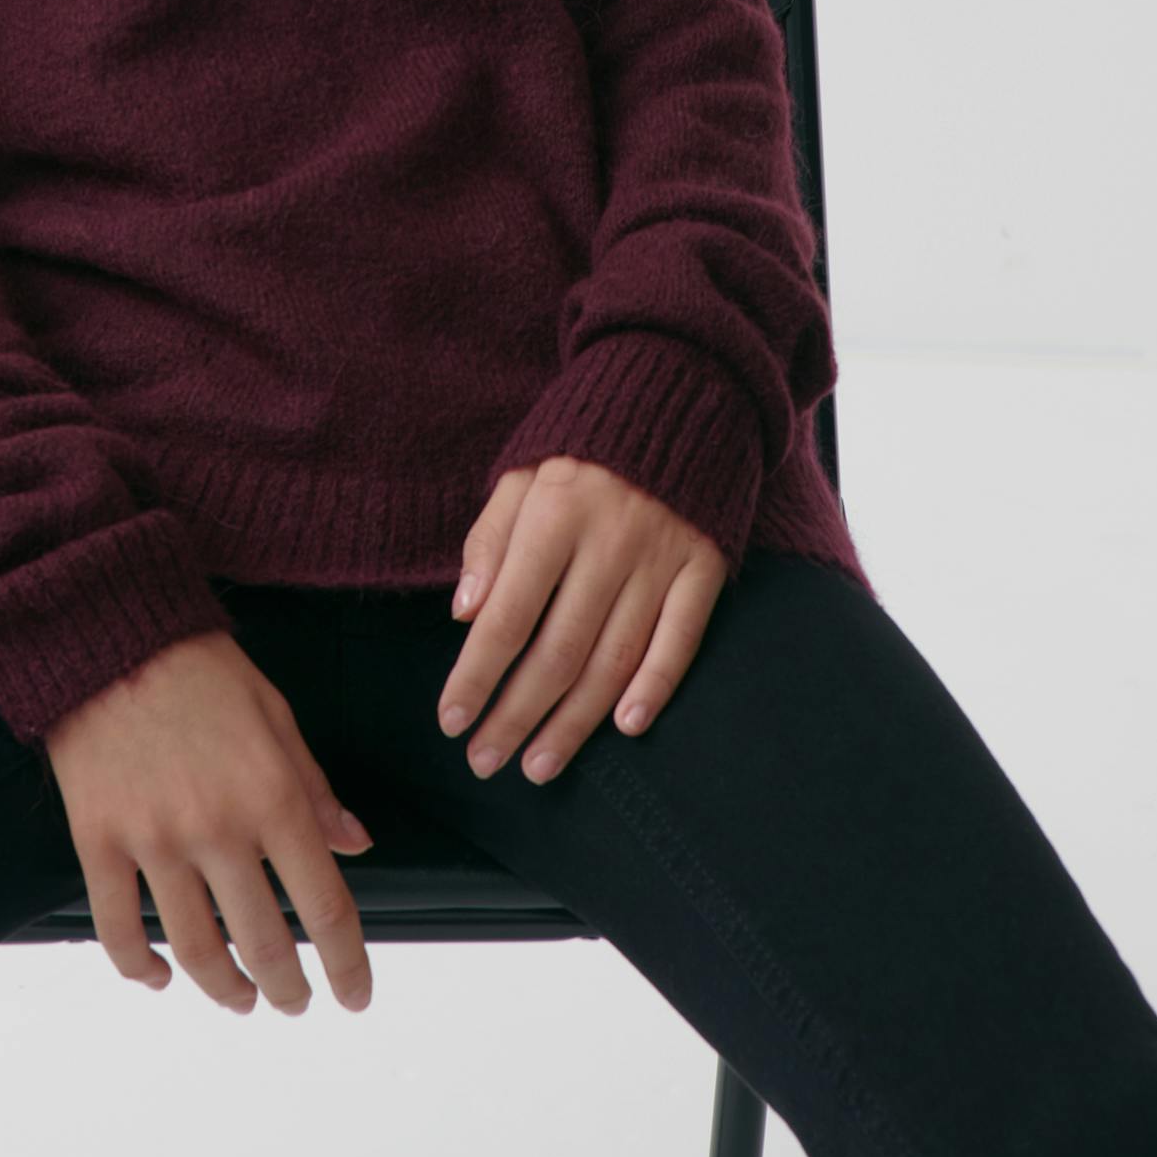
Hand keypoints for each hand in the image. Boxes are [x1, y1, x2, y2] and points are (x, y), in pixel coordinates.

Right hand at [42, 629, 376, 1017]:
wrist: (109, 634)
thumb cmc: (199, 669)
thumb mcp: (276, 715)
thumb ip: (314, 788)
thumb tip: (354, 845)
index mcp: (272, 795)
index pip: (324, 907)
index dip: (348, 964)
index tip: (354, 995)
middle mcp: (217, 828)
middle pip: (263, 943)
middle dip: (288, 988)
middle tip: (295, 1002)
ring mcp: (153, 840)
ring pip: (196, 949)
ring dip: (225, 989)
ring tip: (239, 998)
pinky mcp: (98, 841)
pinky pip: (118, 929)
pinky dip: (141, 968)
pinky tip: (162, 977)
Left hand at [436, 455, 727, 783]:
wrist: (678, 391)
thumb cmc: (582, 444)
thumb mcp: (522, 473)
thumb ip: (490, 540)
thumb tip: (463, 613)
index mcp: (554, 514)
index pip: (507, 616)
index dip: (476, 675)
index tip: (450, 720)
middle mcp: (609, 541)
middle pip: (558, 652)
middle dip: (516, 716)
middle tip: (486, 761)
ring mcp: (663, 557)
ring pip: (614, 659)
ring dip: (574, 722)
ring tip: (539, 765)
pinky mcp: (705, 565)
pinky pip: (681, 639)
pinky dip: (655, 687)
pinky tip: (625, 727)